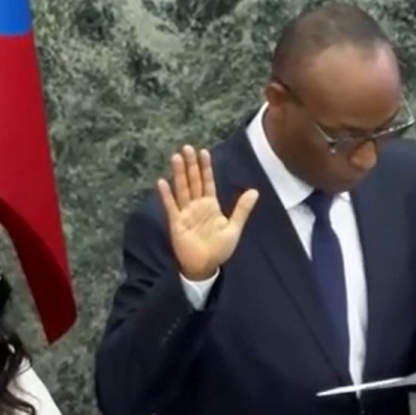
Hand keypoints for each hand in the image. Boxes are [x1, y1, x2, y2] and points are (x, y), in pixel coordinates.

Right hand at [158, 146, 258, 281]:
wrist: (206, 266)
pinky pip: (170, 206)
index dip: (205, 168)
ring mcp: (185, 213)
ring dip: (179, 174)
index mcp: (210, 206)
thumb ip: (242, 209)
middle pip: (193, 181)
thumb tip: (254, 191)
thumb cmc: (219, 249)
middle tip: (187, 148)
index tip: (204, 152)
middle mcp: (196, 206)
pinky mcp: (176, 223)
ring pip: (182, 189)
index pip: (207, 182)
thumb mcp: (234, 228)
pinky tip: (161, 183)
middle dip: (190, 165)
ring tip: (176, 158)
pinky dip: (166, 195)